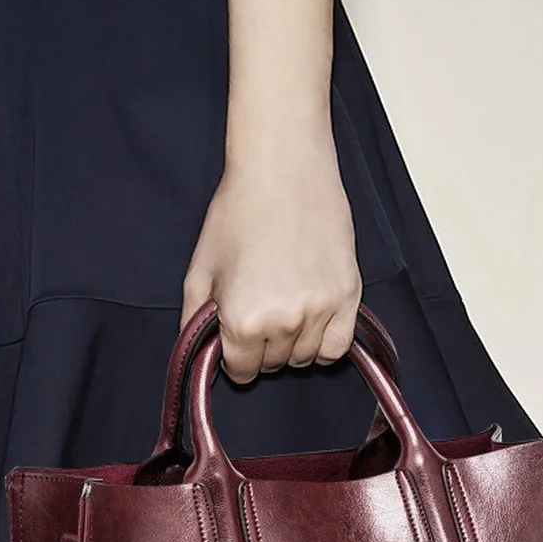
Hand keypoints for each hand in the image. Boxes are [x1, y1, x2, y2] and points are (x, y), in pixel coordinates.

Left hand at [180, 136, 362, 384]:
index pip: (241, 372)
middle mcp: (284, 322)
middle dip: (261, 347)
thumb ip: (194, 322)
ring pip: (304, 358)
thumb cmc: (237, 213)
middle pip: (273, 365)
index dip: (234, 357)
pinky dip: (324, 343)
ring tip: (284, 307)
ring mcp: (321, 310)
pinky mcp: (348, 296)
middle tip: (259, 310)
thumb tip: (198, 357)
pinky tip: (311, 322)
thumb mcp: (200, 270)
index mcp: (243, 320)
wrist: (282, 169)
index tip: (235, 339)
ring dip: (292, 344)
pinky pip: (337, 347)